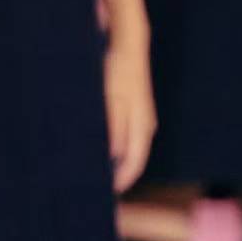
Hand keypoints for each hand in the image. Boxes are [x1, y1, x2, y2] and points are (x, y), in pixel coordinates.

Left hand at [105, 35, 156, 192]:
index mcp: (142, 127)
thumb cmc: (118, 72)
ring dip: (117, 162)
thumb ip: (114, 128)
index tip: (103, 195)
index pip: (134, 165)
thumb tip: (113, 156)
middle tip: (95, 187)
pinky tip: (102, 147)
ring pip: (131, 149)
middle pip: (134, 160)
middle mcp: (146, 126)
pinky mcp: (137, 110)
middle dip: (118, 175)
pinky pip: (128, 137)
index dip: (120, 183)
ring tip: (95, 170)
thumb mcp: (112, 99)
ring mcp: (143, 118)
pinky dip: (117, 147)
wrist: (128, 44)